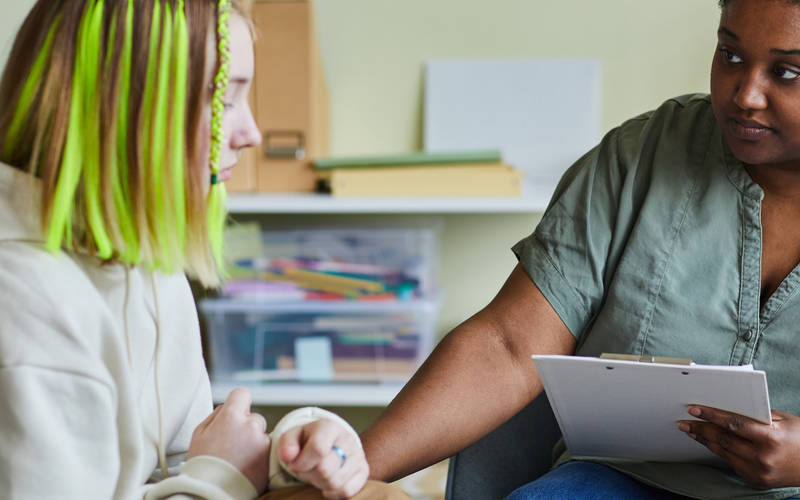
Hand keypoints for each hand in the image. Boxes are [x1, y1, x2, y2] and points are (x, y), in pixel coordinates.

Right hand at [188, 387, 270, 493]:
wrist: (211, 494)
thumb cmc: (202, 465)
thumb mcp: (199, 433)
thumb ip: (217, 414)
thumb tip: (228, 406)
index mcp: (230, 417)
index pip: (242, 393)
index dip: (238, 402)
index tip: (235, 412)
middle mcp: (250, 426)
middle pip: (254, 417)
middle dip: (245, 427)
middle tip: (232, 445)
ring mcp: (263, 442)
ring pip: (261, 434)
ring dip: (254, 442)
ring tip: (238, 460)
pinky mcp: (271, 458)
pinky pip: (268, 449)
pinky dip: (260, 456)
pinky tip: (246, 467)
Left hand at [277, 419, 368, 498]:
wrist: (327, 444)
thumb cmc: (307, 441)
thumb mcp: (292, 437)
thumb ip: (286, 445)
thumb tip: (288, 455)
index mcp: (329, 427)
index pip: (318, 449)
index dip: (302, 463)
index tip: (295, 464)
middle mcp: (347, 439)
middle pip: (326, 470)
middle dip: (309, 474)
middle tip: (306, 469)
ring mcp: (358, 455)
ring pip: (336, 483)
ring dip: (320, 484)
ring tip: (316, 474)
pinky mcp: (363, 471)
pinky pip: (347, 491)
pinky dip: (333, 492)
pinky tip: (327, 482)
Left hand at [678, 405, 799, 488]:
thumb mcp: (783, 420)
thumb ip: (756, 414)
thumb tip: (728, 405)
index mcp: (770, 438)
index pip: (734, 424)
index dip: (711, 416)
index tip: (695, 409)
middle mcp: (762, 457)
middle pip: (723, 439)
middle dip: (701, 429)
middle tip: (685, 421)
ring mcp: (757, 472)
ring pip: (723, 452)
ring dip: (705, 440)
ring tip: (691, 431)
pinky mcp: (754, 480)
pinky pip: (731, 462)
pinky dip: (719, 451)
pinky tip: (710, 443)